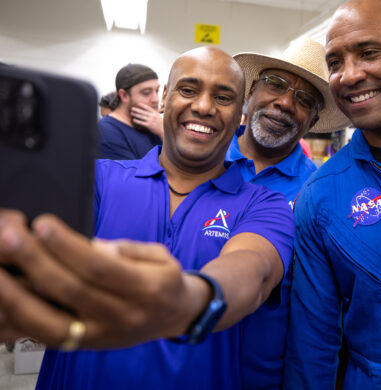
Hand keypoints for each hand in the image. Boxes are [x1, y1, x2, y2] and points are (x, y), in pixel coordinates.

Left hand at [0, 210, 209, 348]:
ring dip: (18, 297)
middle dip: (36, 262)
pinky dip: (20, 322)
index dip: (68, 246)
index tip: (43, 223)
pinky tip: (4, 301)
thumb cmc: (164, 280)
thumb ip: (129, 250)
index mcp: (145, 288)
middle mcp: (122, 316)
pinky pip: (46, 338)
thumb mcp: (161, 256)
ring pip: (52, 322)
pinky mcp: (85, 346)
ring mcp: (101, 335)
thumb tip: (93, 247)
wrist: (175, 317)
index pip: (99, 267)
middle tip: (11, 237)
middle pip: (71, 291)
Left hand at [130, 103, 162, 137]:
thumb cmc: (161, 124)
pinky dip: (137, 121)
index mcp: (155, 113)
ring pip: (141, 117)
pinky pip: (141, 122)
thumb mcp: (158, 116)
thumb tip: (148, 111)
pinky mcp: (149, 125)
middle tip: (132, 108)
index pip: (148, 108)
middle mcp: (152, 116)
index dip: (143, 106)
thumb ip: (154, 113)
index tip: (138, 104)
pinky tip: (134, 120)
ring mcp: (150, 120)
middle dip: (137, 110)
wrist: (164, 130)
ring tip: (131, 113)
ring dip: (136, 114)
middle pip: (143, 112)